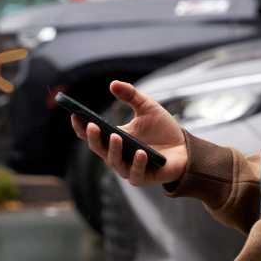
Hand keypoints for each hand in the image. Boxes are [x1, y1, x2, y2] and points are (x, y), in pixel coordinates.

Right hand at [70, 80, 187, 186]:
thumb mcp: (147, 107)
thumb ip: (131, 95)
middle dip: (94, 137)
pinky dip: (137, 163)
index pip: (92, 134)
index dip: (81, 126)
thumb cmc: (163, 129)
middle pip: (99, 148)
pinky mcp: (144, 177)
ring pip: (114, 162)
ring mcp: (129, 167)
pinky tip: (141, 152)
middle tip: (93, 125)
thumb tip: (113, 83)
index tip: (75, 114)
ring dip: (113, 150)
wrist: (186, 147)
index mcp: (114, 138)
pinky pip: (136, 173)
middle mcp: (117, 155)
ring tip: (116, 136)